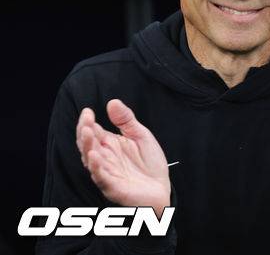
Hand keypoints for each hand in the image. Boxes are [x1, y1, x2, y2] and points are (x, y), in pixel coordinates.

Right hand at [76, 99, 170, 217]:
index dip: (87, 122)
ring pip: (91, 160)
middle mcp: (105, 159)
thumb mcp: (141, 136)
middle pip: (88, 145)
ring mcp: (107, 173)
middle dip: (84, 132)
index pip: (93, 132)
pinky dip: (96, 168)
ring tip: (87, 132)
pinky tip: (94, 156)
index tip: (87, 111)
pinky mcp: (113, 188)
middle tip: (86, 120)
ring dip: (87, 147)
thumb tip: (112, 102)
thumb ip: (126, 120)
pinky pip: (101, 178)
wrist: (162, 189)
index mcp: (109, 146)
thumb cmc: (149, 164)